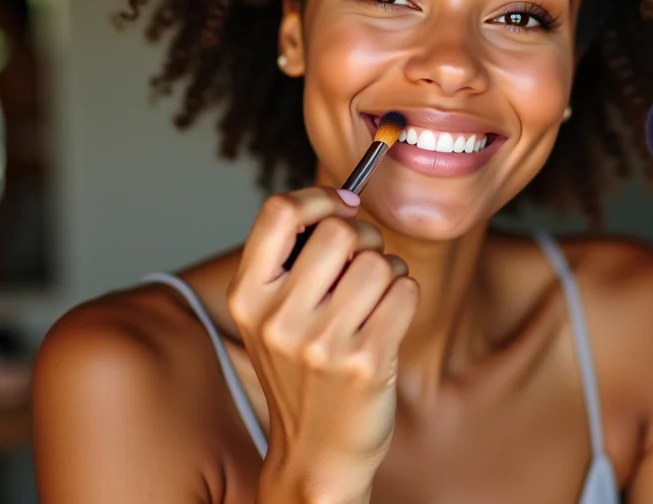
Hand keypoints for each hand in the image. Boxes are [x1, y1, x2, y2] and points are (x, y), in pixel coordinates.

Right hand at [228, 187, 418, 502]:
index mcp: (247, 297)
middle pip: (340, 231)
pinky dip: (404, 295)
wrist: (317, 453)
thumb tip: (342, 201)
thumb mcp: (269, 316)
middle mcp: (278, 319)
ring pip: (379, 260)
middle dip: (364, 237)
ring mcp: (322, 343)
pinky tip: (388, 321)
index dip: (318, 198)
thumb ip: (290, 259)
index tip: (341, 206)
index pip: (278, 212)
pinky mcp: (366, 362)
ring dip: (388, 270)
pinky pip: (405, 290)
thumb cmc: (302, 374)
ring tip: (375, 299)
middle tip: (363, 262)